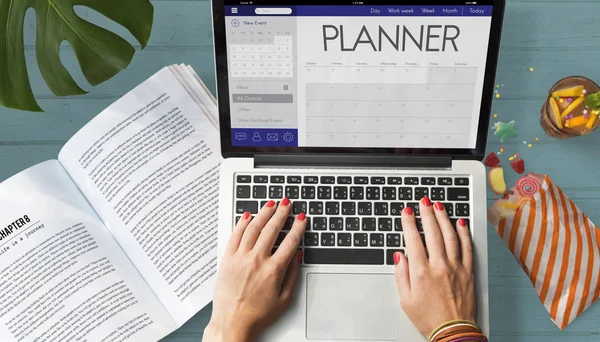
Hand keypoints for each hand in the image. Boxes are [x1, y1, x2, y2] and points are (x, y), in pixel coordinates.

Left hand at [204, 199, 305, 341]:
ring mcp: (240, 258)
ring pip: (253, 228)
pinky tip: (248, 215)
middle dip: (282, 213)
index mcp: (273, 270)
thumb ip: (293, 274)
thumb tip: (297, 255)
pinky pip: (235, 235)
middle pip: (272, 229)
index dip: (298, 227)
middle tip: (286, 203)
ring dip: (264, 213)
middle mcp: (256, 260)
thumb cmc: (257, 314)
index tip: (301, 219)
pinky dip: (242, 223)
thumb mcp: (285, 298)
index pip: (290, 241)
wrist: (232, 322)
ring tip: (270, 204)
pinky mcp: (227, 259)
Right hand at [393, 197, 476, 336]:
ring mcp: (456, 267)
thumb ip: (401, 275)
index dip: (408, 222)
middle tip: (424, 201)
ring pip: (450, 236)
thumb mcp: (405, 300)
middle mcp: (439, 266)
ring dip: (444, 218)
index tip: (406, 211)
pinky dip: (464, 233)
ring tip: (439, 206)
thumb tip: (400, 256)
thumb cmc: (429, 318)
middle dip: (427, 213)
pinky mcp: (468, 272)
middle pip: (433, 233)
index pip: (413, 239)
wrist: (453, 332)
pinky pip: (466, 248)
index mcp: (421, 272)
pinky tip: (460, 223)